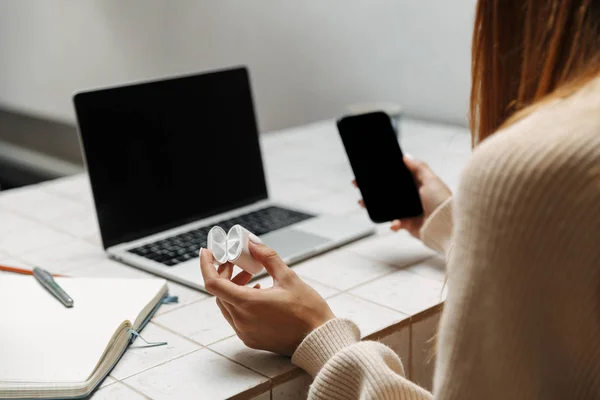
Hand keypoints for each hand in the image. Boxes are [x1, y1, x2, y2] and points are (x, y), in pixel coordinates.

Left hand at [200, 243, 334, 355]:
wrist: (319, 339)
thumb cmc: (308, 311)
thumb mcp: (288, 277)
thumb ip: (267, 257)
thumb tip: (252, 243)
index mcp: (247, 304)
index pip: (213, 283)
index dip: (206, 265)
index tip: (207, 253)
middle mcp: (242, 320)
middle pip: (219, 293)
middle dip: (224, 274)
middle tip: (235, 262)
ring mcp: (245, 332)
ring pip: (226, 305)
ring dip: (232, 288)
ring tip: (250, 277)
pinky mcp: (251, 339)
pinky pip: (236, 317)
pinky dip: (239, 302)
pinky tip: (256, 293)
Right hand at [354, 155, 450, 237]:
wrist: (446, 226)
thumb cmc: (442, 202)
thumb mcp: (431, 180)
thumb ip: (418, 167)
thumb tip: (406, 156)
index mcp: (417, 184)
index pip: (397, 176)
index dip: (384, 173)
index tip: (369, 170)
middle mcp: (412, 197)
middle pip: (389, 191)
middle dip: (374, 189)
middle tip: (359, 185)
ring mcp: (409, 211)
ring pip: (387, 206)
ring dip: (375, 206)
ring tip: (364, 203)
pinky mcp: (408, 224)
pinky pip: (395, 223)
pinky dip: (392, 223)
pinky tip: (394, 223)